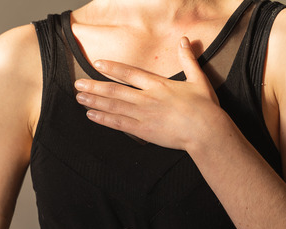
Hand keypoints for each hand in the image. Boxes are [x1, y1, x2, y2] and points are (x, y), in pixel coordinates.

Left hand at [74, 37, 230, 151]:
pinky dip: (104, 119)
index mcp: (159, 85)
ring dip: (94, 101)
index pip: (130, 73)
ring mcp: (144, 115)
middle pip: (115, 90)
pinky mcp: (144, 131)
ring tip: (79, 97)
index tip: (98, 64)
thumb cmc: (205, 107)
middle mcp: (147, 98)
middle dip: (95, 86)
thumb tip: (185, 39)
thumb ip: (188, 59)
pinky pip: (119, 124)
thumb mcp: (198, 79)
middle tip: (78, 83)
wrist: (206, 131)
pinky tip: (91, 115)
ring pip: (113, 106)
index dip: (112, 68)